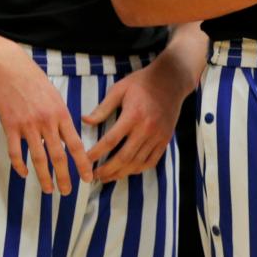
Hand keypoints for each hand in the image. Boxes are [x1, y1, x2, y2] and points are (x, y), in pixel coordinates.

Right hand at [0, 45, 92, 194]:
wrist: (11, 70)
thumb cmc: (36, 83)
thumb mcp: (56, 97)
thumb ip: (62, 118)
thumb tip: (69, 138)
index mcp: (61, 114)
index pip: (76, 144)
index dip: (82, 163)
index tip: (88, 178)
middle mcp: (47, 122)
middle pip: (58, 155)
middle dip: (64, 176)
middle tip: (67, 192)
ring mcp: (28, 125)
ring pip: (38, 158)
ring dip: (43, 177)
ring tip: (48, 190)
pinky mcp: (11, 126)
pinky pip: (15, 152)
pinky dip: (20, 166)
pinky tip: (24, 174)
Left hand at [83, 56, 189, 181]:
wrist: (171, 80)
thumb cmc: (142, 82)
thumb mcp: (119, 89)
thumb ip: (103, 108)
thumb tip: (85, 121)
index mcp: (133, 115)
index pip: (110, 141)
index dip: (96, 153)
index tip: (85, 160)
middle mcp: (146, 129)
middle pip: (123, 157)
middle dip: (106, 169)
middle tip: (94, 175)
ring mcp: (157, 136)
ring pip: (137, 163)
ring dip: (120, 173)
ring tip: (107, 177)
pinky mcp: (165, 139)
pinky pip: (151, 161)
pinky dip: (138, 170)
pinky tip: (127, 171)